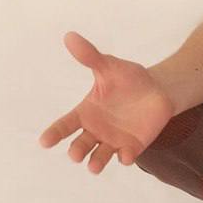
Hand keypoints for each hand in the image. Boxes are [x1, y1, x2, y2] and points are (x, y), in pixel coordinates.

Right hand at [38, 31, 175, 173]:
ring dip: (96, 163)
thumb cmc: (129, 78)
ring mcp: (113, 140)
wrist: (158, 89)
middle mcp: (96, 130)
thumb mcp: (109, 66)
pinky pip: (126, 156)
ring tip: (93, 167)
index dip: (54, 133)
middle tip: (75, 154)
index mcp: (86, 112)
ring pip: (100, 156)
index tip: (44, 141)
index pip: (65, 124)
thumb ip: (90, 56)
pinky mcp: (132, 146)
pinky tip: (126, 155)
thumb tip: (70, 36)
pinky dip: (125, 157)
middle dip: (77, 151)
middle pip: (80, 144)